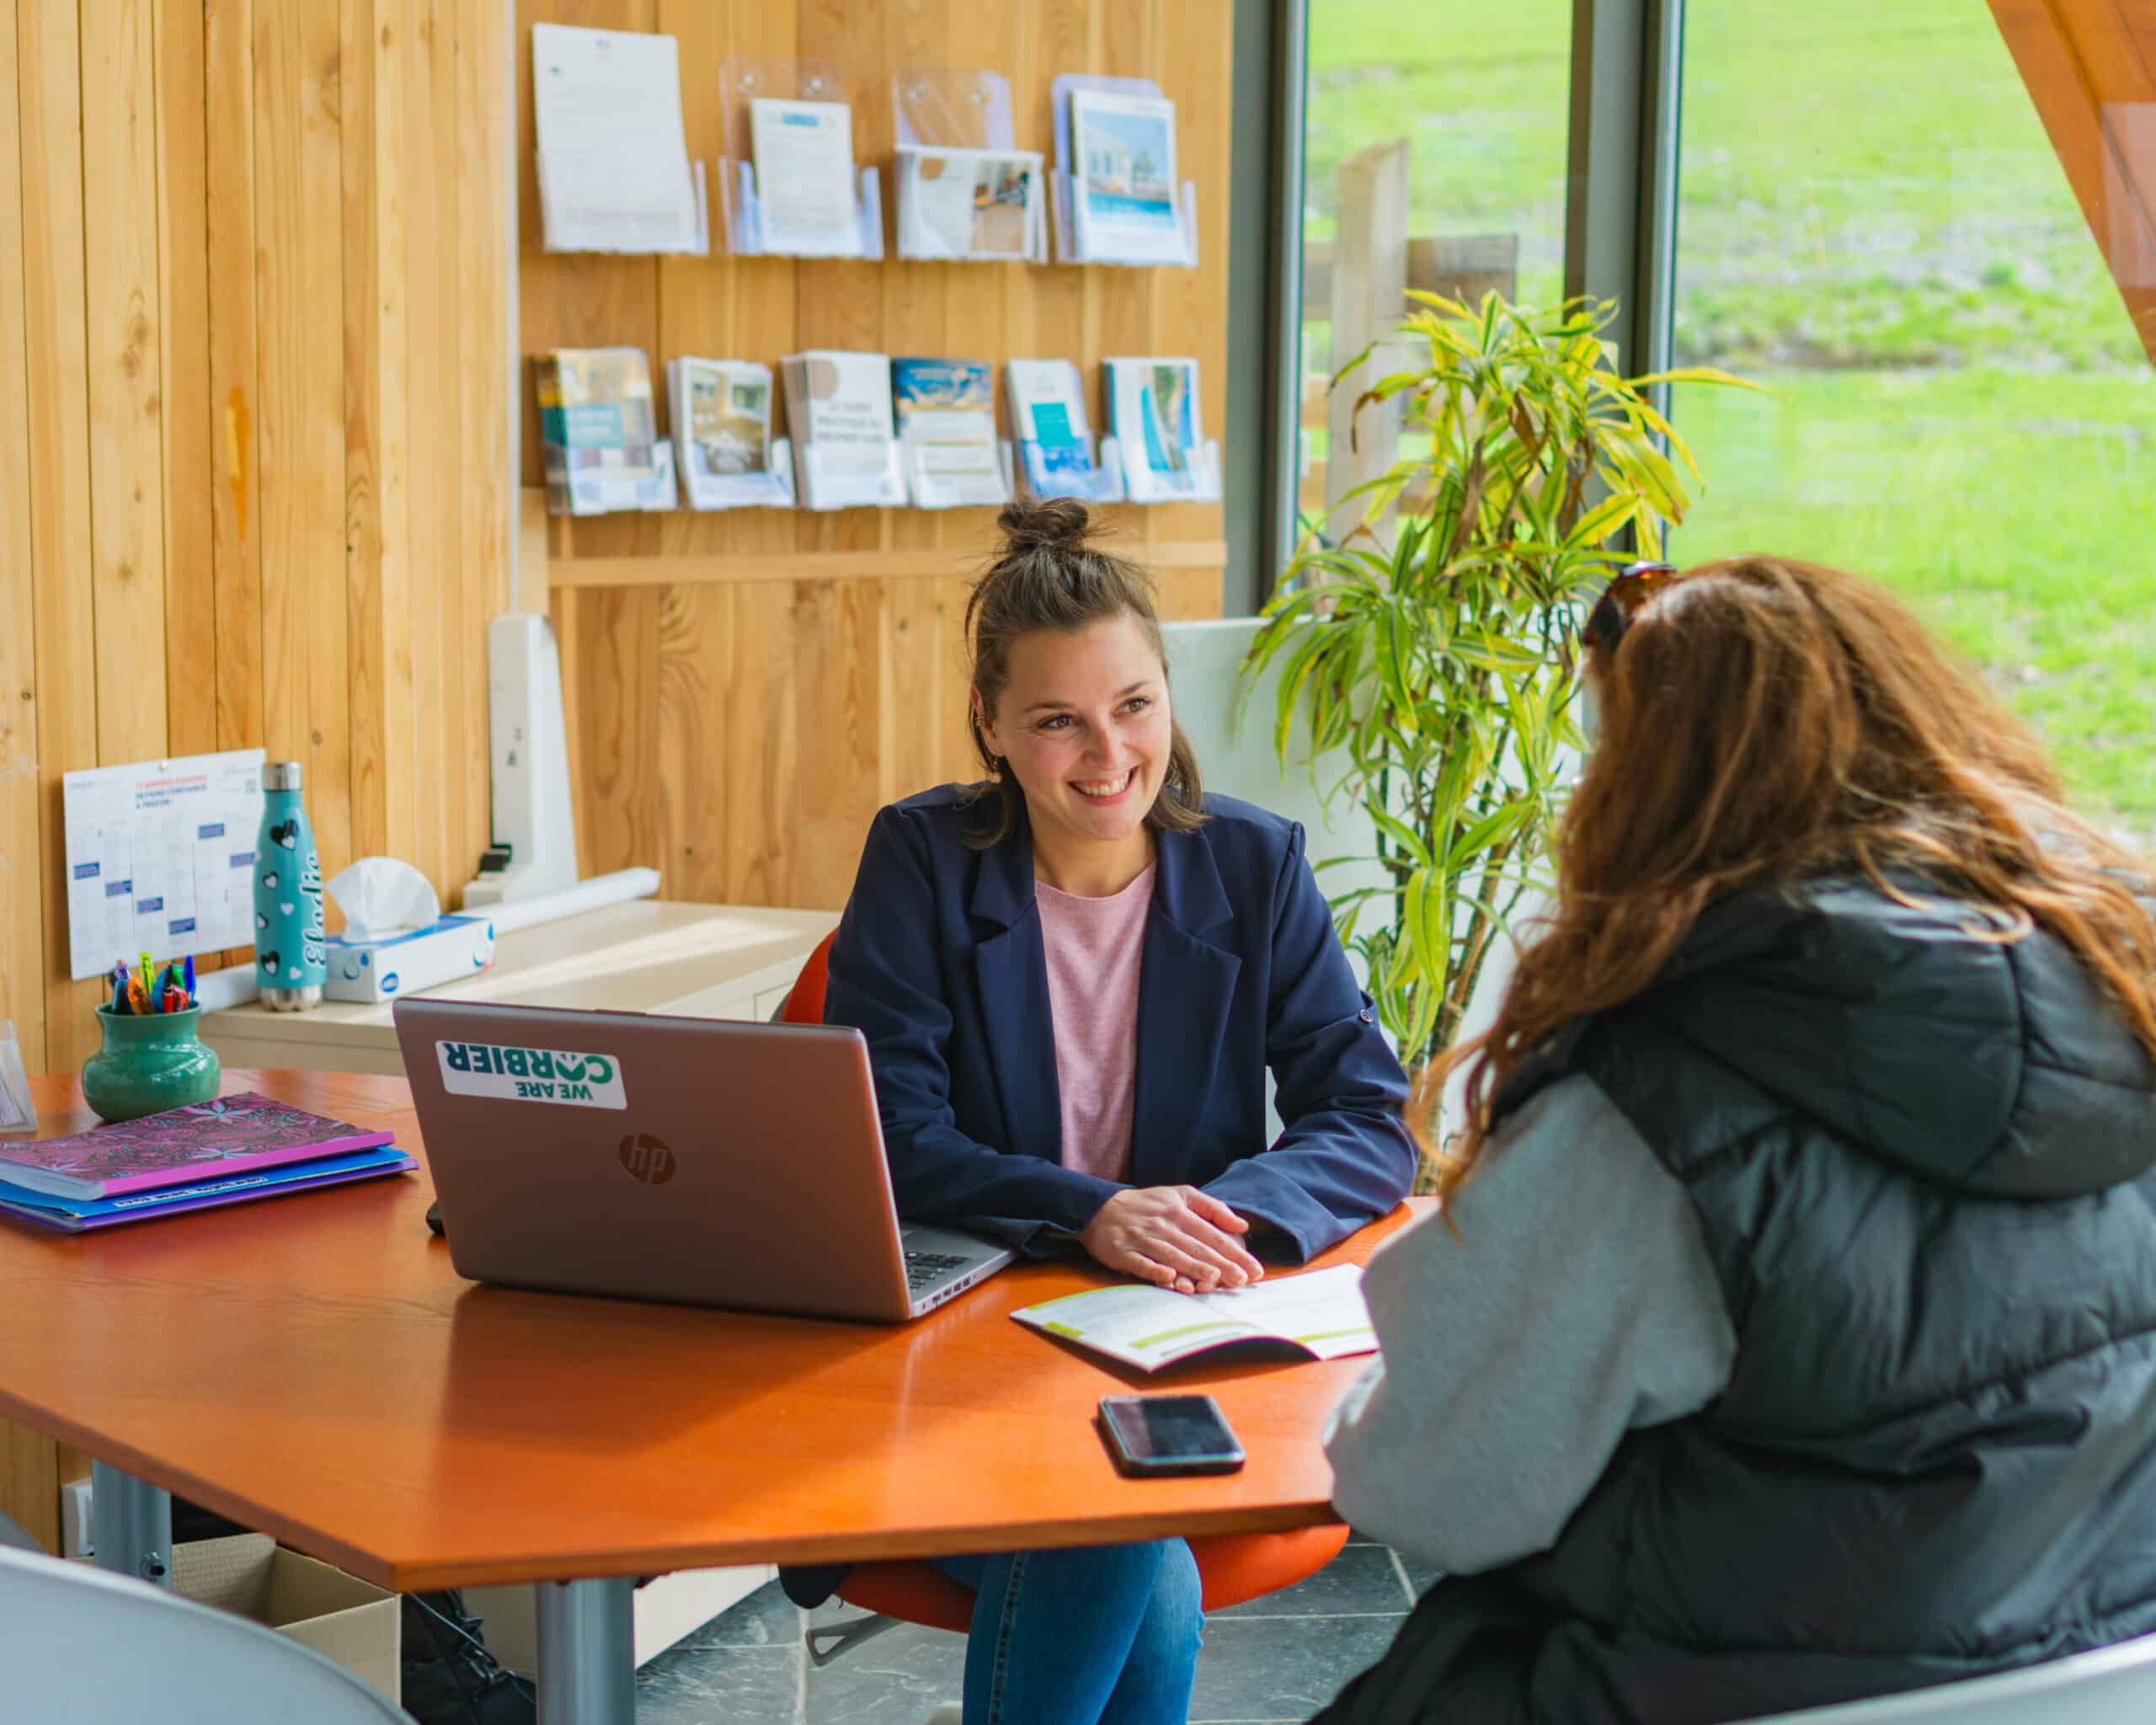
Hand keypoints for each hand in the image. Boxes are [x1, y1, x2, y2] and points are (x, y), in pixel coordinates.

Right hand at [1079, 1186, 1265, 1293]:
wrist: (1100, 1208)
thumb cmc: (1147, 1205)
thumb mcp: (1180, 1195)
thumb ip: (1212, 1207)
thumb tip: (1242, 1224)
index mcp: (1179, 1211)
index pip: (1212, 1234)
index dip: (1234, 1252)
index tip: (1253, 1268)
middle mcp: (1163, 1225)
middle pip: (1196, 1247)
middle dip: (1220, 1264)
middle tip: (1241, 1280)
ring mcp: (1142, 1239)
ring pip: (1172, 1256)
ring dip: (1193, 1268)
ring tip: (1214, 1280)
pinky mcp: (1123, 1252)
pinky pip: (1141, 1263)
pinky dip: (1154, 1270)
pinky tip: (1169, 1278)